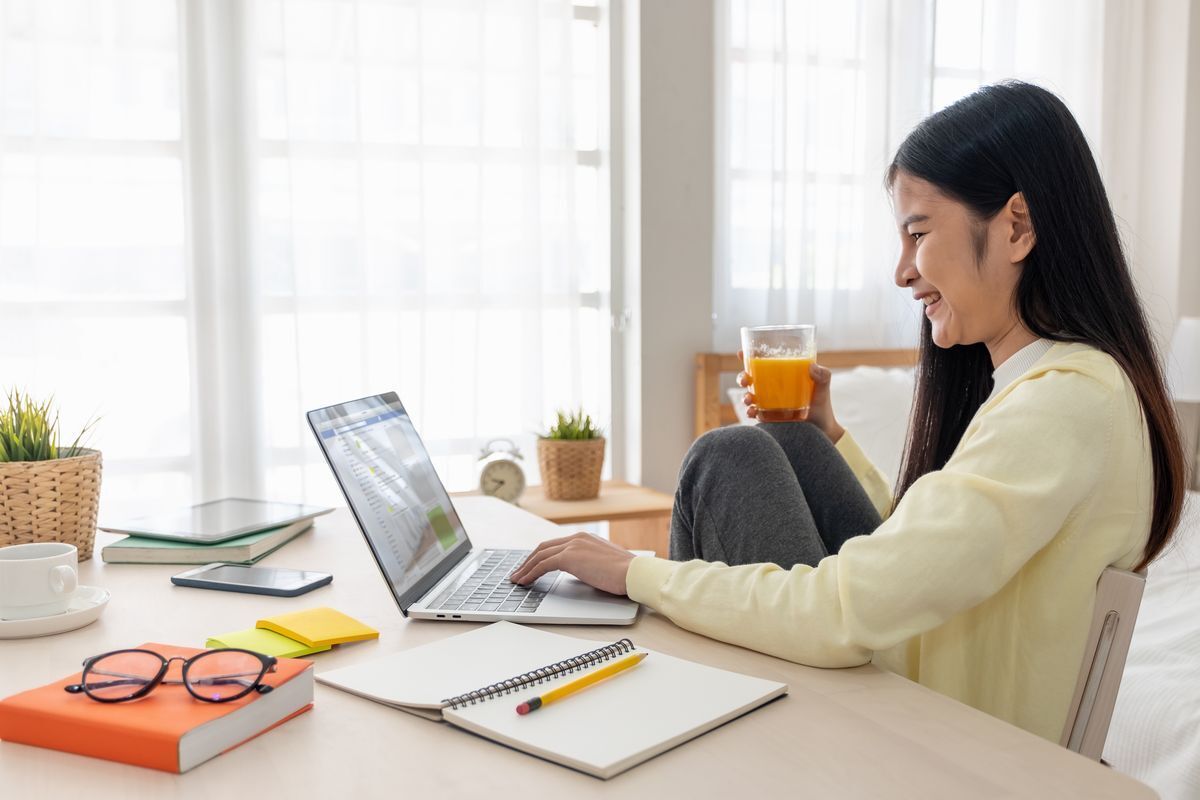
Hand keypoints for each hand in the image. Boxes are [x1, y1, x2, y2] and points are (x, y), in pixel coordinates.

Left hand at [509, 532, 635, 595]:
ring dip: (525, 568)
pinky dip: (530, 573)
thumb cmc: (625, 574)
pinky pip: (542, 565)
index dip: (541, 556)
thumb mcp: (604, 563)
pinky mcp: (570, 557)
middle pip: (543, 547)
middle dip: (528, 560)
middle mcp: (577, 538)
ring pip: (539, 555)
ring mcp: (573, 546)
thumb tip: (582, 572)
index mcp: (585, 538)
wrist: (635, 574)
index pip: (556, 545)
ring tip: (516, 579)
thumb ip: (590, 563)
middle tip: (518, 571)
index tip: (532, 565)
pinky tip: (524, 581)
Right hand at [737, 349, 844, 442]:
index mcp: (781, 376)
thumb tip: (812, 366)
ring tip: (749, 399)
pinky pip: (755, 413)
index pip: (763, 364)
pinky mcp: (768, 417)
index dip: (749, 357)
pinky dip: (750, 412)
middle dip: (742, 377)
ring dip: (744, 396)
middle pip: (751, 378)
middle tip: (745, 380)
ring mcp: (768, 403)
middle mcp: (772, 388)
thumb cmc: (822, 405)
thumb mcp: (823, 388)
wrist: (822, 430)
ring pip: (749, 396)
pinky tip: (753, 412)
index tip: (741, 353)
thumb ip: (823, 376)